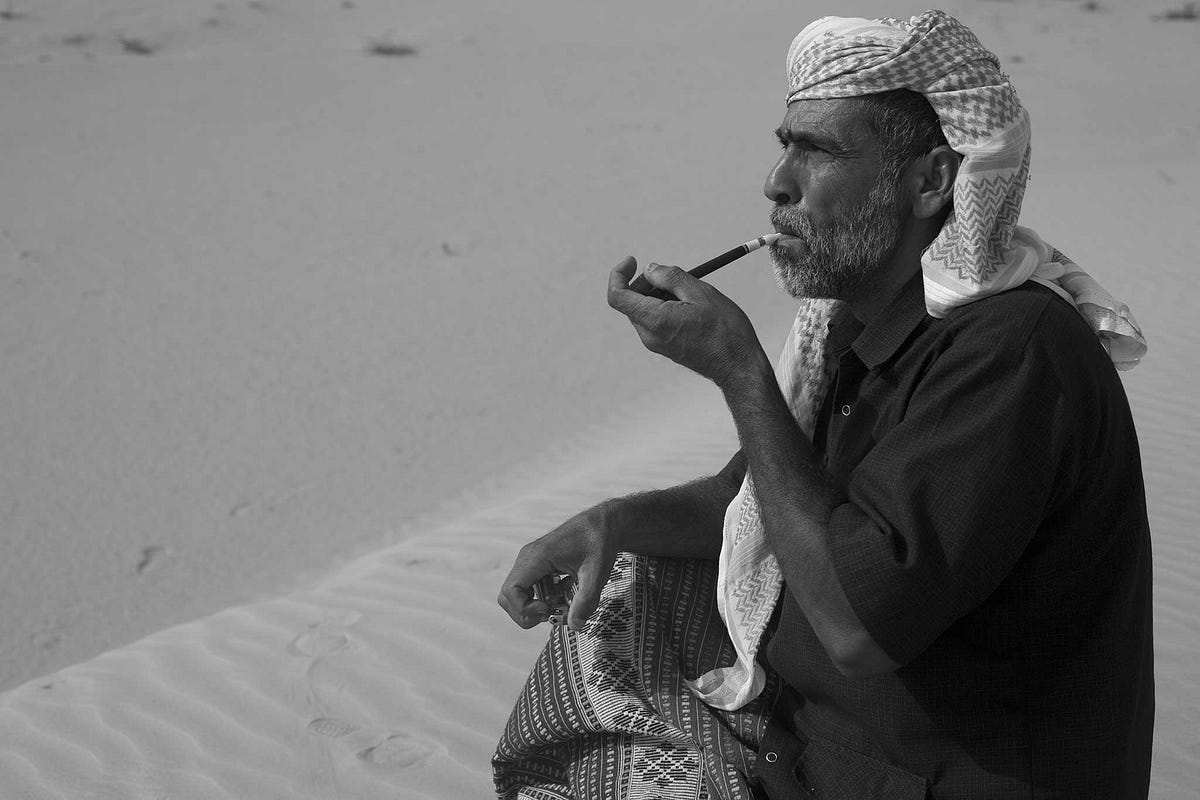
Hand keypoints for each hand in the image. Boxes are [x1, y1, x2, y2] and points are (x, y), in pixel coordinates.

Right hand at [497, 503, 619, 631]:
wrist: (603, 523)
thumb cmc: (599, 541)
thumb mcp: (597, 573)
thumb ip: (586, 600)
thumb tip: (575, 626)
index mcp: (536, 557)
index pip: (510, 591)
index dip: (524, 608)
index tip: (548, 610)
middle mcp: (528, 559)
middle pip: (507, 596)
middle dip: (526, 613)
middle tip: (552, 614)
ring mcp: (531, 562)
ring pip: (517, 594)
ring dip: (536, 607)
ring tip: (562, 604)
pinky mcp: (538, 565)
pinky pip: (530, 588)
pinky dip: (543, 599)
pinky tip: (565, 594)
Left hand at [607, 257, 763, 386]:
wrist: (738, 366)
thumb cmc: (725, 330)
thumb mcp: (700, 292)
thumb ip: (670, 277)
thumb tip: (650, 270)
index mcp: (654, 320)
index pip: (617, 296)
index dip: (618, 274)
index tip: (633, 260)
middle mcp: (649, 335)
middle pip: (631, 301)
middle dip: (646, 282)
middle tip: (673, 275)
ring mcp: (656, 344)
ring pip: (644, 310)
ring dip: (658, 294)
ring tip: (689, 294)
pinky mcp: (665, 348)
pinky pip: (655, 321)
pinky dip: (664, 307)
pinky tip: (691, 307)